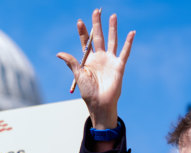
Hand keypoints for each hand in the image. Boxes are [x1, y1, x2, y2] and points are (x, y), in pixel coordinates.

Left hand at [57, 9, 134, 129]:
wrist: (100, 103)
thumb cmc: (88, 92)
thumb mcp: (78, 75)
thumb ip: (71, 62)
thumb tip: (59, 53)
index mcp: (88, 60)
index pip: (85, 42)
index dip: (83, 32)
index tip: (79, 21)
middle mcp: (100, 58)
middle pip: (99, 37)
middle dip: (97, 24)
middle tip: (96, 11)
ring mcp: (110, 60)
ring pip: (112, 40)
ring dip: (112, 28)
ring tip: (113, 16)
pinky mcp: (119, 66)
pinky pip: (125, 52)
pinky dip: (129, 43)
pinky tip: (131, 33)